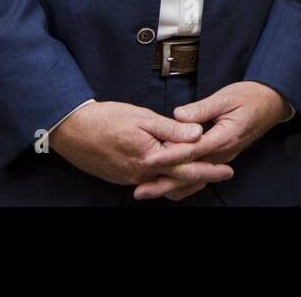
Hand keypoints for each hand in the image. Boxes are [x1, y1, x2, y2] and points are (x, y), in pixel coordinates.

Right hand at [50, 100, 231, 196]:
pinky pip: (150, 181)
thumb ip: (172, 129)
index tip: (227, 170)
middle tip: (222, 173)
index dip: (209, 169)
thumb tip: (197, 133)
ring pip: (164, 183)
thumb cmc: (107, 119)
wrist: (72, 130)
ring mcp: (130, 178)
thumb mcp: (143, 118)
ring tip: (203, 170)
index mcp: (150, 159)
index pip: (187, 168)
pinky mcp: (122, 177)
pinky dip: (166, 177)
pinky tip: (173, 168)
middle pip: (178, 180)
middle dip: (201, 177)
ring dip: (183, 178)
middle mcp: (141, 174)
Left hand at [132, 81, 287, 200]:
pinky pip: (201, 176)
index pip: (192, 151)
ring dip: (171, 187)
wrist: (272, 103)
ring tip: (148, 191)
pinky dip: (184, 183)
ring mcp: (223, 158)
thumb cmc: (250, 97)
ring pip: (195, 179)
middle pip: (190, 173)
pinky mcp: (221, 158)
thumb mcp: (226, 97)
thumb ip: (201, 109)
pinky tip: (168, 186)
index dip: (169, 156)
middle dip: (164, 182)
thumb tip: (178, 115)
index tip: (149, 160)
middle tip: (140, 190)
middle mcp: (223, 153)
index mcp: (224, 137)